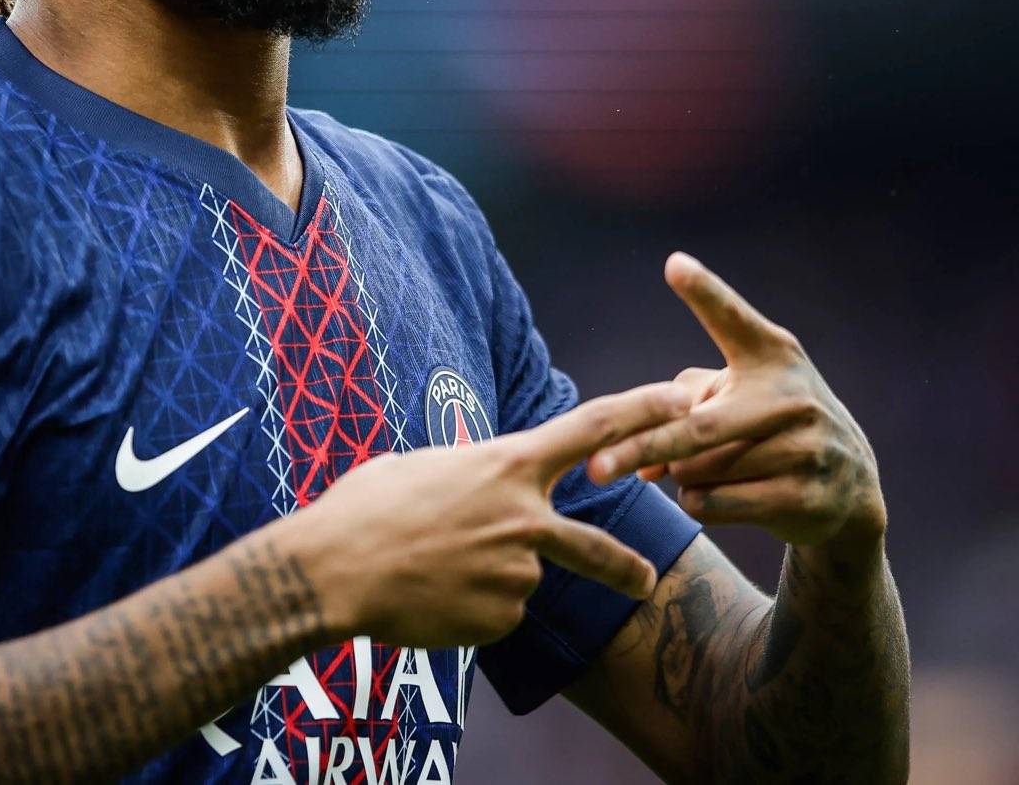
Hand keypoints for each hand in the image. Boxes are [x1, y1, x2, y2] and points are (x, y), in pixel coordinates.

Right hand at [284, 380, 693, 648]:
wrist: (334, 569)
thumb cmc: (365, 507)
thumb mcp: (422, 467)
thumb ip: (471, 476)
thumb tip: (480, 492)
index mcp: (506, 466)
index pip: (593, 428)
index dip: (645, 410)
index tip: (684, 401)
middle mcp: (524, 518)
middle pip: (596, 546)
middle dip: (625, 567)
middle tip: (647, 580)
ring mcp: (516, 573)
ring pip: (518, 579)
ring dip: (485, 579)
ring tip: (429, 568)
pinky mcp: (501, 618)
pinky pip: (495, 613)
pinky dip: (468, 608)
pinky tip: (430, 595)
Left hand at [587, 252, 886, 551]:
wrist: (848, 483)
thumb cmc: (767, 422)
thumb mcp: (736, 394)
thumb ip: (676, 409)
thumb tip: (635, 462)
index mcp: (770, 354)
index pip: (732, 320)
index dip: (705, 293)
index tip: (675, 265)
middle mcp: (792, 396)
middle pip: (696, 428)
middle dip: (640, 449)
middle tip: (594, 469)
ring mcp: (805, 449)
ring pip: (699, 471)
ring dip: (680, 475)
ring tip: (702, 467)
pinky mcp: (805, 497)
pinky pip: (717, 503)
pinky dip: (699, 502)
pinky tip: (716, 495)